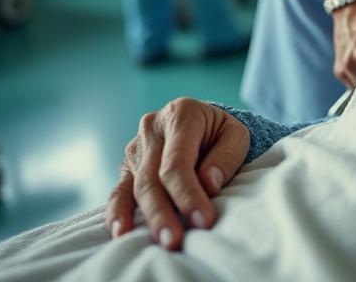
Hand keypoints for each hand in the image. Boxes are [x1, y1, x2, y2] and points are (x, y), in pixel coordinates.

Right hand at [106, 98, 248, 250]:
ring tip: (158, 241)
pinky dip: (118, 212)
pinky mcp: (127, 167)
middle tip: (176, 240)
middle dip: (164, 213)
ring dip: (147, 218)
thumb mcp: (237, 134)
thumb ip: (226, 156)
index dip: (188, 193)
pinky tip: (121, 232)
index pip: (178, 162)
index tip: (203, 220)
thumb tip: (210, 184)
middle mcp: (152, 128)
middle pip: (152, 178)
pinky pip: (119, 191)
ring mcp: (136, 148)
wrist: (203, 121)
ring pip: (136, 187)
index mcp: (181, 114)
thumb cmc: (222, 131)